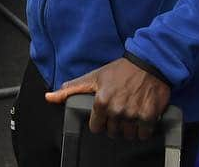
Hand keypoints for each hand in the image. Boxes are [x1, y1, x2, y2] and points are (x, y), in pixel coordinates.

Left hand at [45, 58, 170, 140]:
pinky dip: (143, 129)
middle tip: (120, 110)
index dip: (100, 121)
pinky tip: (142, 116)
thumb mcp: (94, 77)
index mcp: (101, 102)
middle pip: (112, 132)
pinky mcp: (149, 116)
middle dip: (115, 124)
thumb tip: (49, 97)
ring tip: (131, 113)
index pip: (96, 128)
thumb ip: (71, 89)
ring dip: (129, 127)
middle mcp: (116, 110)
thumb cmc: (120, 69)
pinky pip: (143, 134)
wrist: (148, 62)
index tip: (106, 113)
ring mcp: (133, 114)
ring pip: (127, 135)